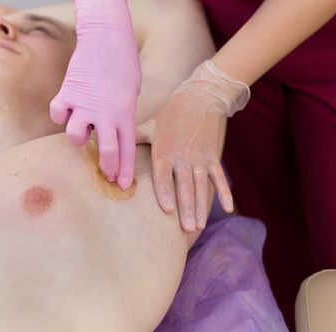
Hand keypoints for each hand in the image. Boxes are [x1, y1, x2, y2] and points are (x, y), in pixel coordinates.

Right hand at [50, 0, 140, 189]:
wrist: (106, 38)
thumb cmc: (123, 64)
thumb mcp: (131, 93)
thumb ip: (122, 115)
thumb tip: (114, 132)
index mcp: (125, 113)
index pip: (127, 150)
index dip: (125, 171)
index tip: (123, 185)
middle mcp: (105, 114)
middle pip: (106, 152)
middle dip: (107, 168)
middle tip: (106, 175)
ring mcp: (84, 105)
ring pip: (75, 137)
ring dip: (78, 138)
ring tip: (83, 129)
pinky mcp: (67, 93)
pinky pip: (58, 114)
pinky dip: (60, 116)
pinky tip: (66, 111)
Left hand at [150, 60, 249, 231]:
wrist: (201, 97)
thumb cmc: (171, 113)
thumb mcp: (150, 124)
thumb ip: (133, 139)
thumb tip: (108, 147)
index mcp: (165, 150)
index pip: (164, 175)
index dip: (165, 192)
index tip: (167, 210)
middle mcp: (183, 157)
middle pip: (185, 186)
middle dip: (186, 208)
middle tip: (187, 229)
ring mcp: (200, 158)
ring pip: (201, 186)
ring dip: (201, 206)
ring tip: (199, 226)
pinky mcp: (213, 157)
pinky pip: (219, 177)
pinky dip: (224, 192)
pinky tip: (227, 208)